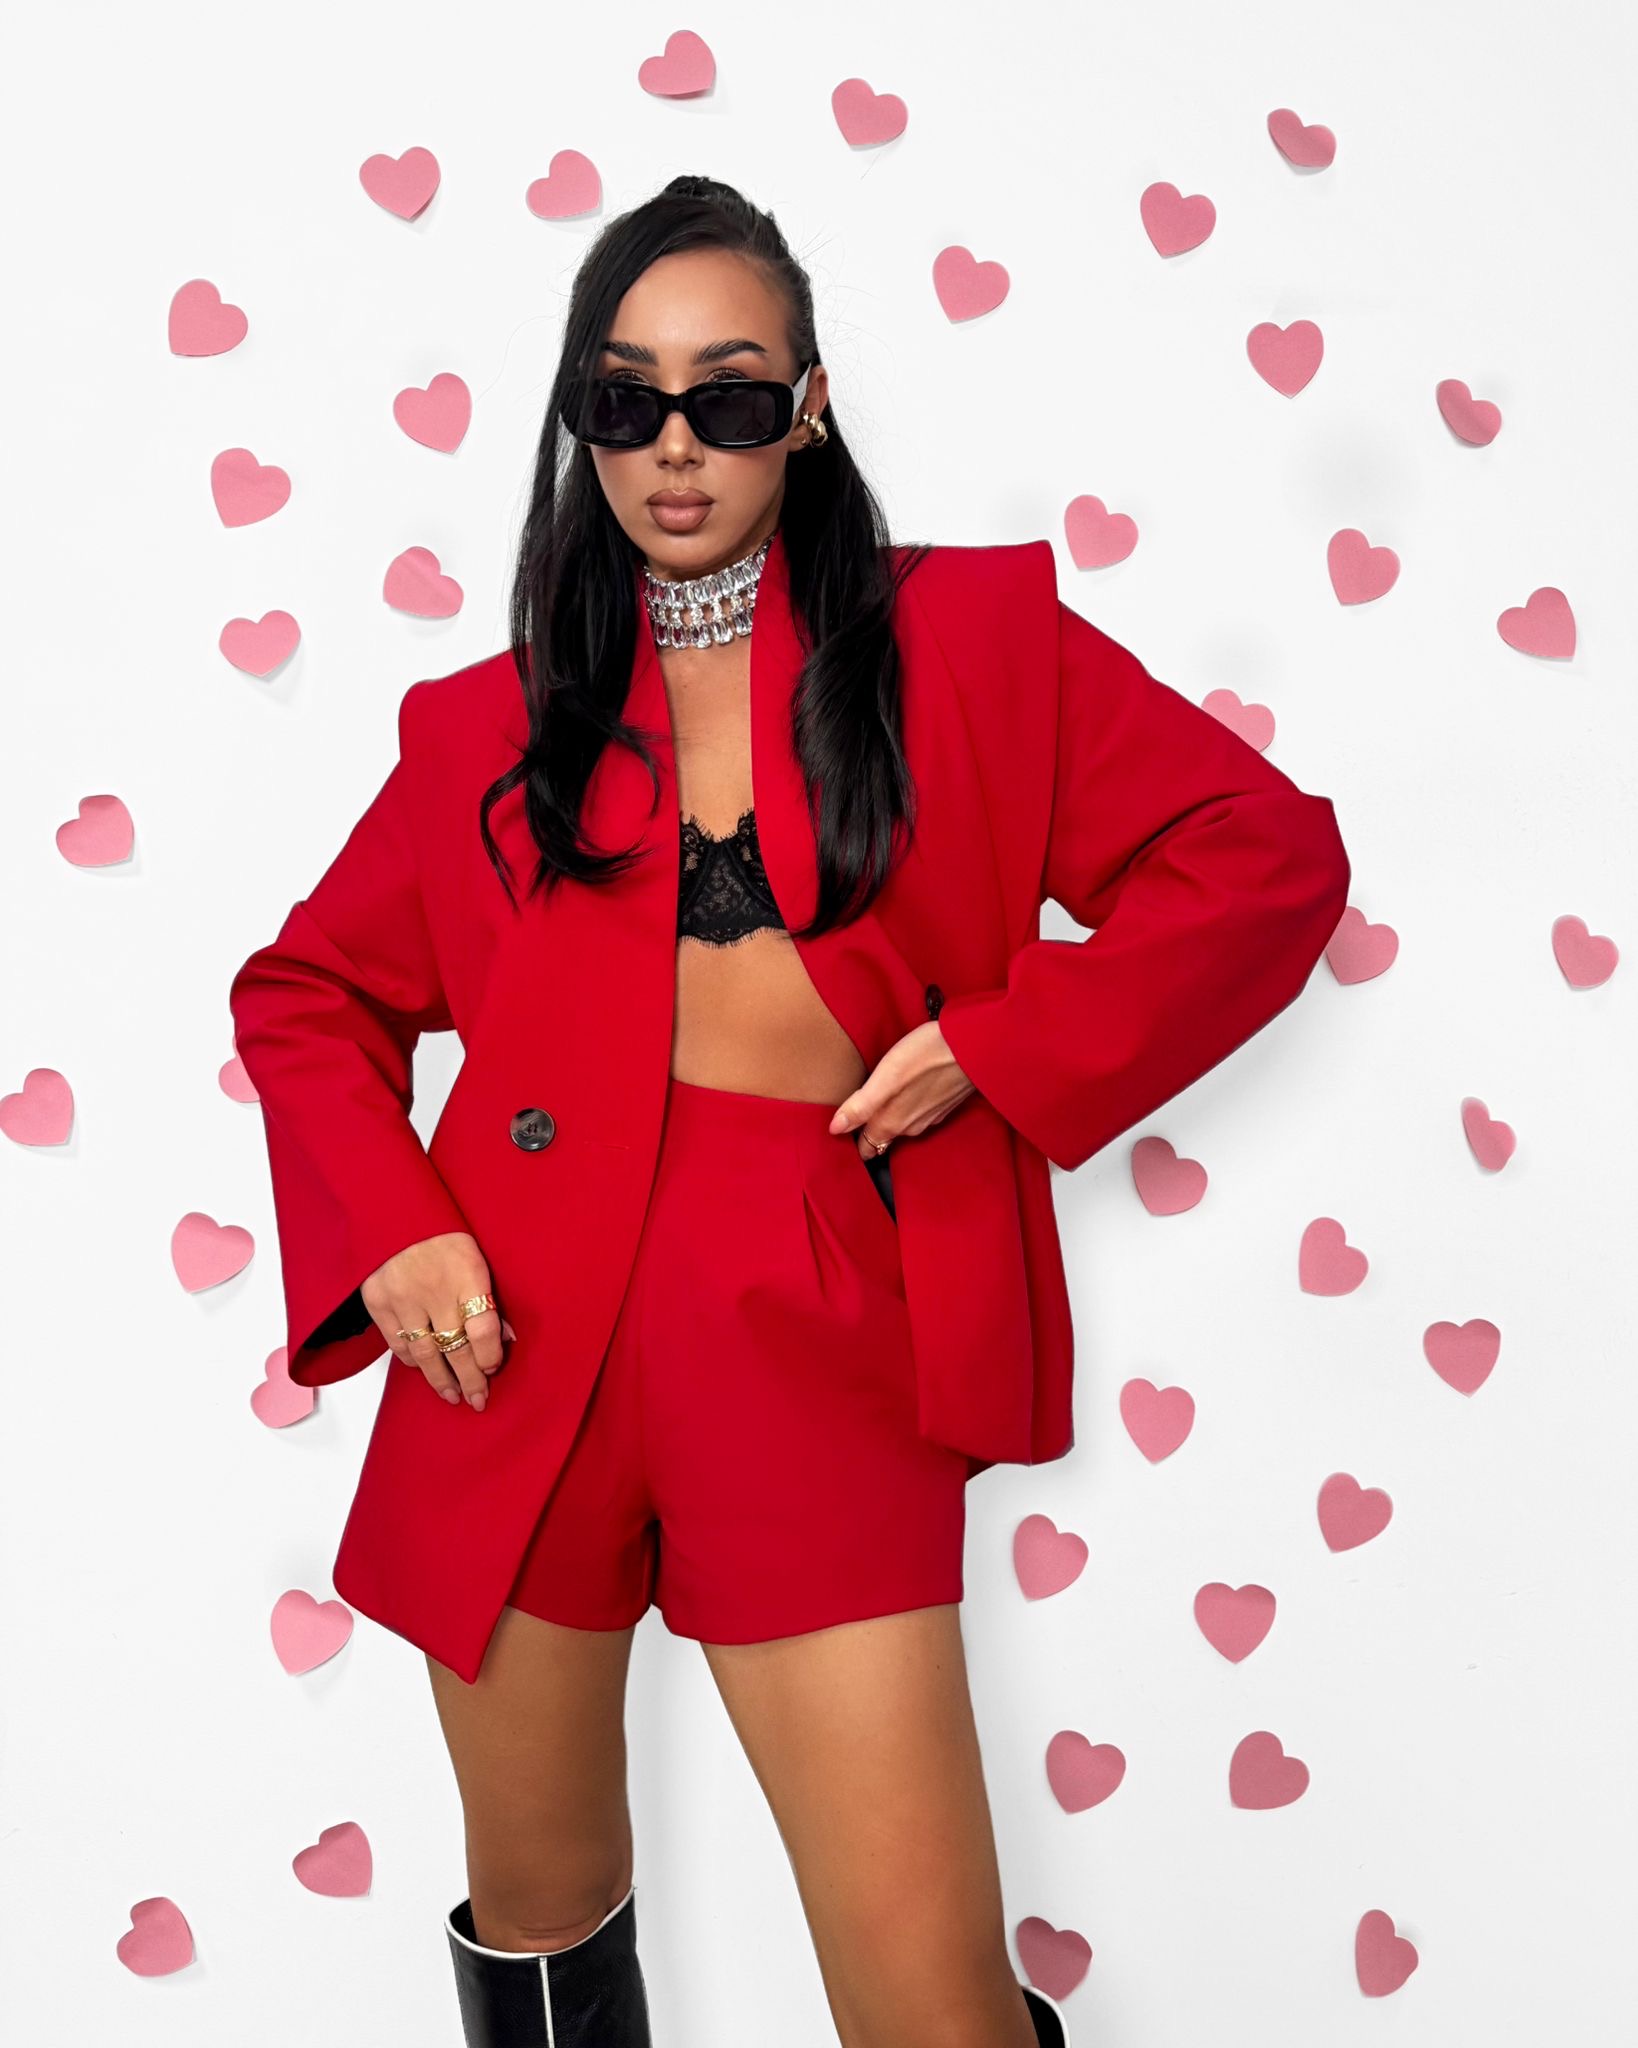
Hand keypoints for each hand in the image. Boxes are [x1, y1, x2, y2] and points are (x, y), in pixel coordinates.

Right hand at [361, 1231, 506, 1410]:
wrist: (394, 1213)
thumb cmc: (444, 1236)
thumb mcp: (476, 1256)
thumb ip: (488, 1297)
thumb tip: (505, 1338)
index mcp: (466, 1272)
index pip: (483, 1329)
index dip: (490, 1356)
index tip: (493, 1368)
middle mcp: (434, 1289)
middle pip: (456, 1347)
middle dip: (471, 1379)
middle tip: (479, 1399)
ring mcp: (403, 1298)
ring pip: (426, 1353)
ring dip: (441, 1379)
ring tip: (453, 1395)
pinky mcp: (377, 1302)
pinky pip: (398, 1344)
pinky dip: (414, 1360)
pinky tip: (426, 1369)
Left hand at [827, 1020, 976, 1157]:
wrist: (975, 1047)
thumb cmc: (927, 1056)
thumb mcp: (886, 1078)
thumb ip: (861, 1106)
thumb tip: (835, 1129)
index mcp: (892, 1123)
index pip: (867, 1147)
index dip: (852, 1142)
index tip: (839, 1136)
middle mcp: (911, 1126)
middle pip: (882, 1139)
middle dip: (867, 1135)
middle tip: (851, 1122)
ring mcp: (930, 1117)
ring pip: (901, 1127)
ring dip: (887, 1121)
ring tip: (874, 1107)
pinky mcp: (944, 1104)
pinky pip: (918, 1114)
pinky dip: (908, 1109)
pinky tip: (905, 1093)